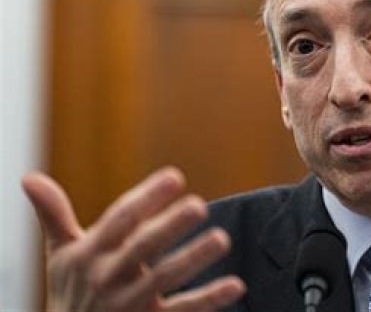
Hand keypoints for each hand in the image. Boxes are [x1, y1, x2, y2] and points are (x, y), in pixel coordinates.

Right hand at [22, 167, 244, 311]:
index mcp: (90, 254)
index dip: (147, 197)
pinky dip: (209, 299)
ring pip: (164, 280)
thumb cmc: (72, 290)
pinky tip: (236, 285)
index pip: (120, 220)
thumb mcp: (60, 254)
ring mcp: (130, 304)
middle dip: (169, 227)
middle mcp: (109, 278)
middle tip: (199, 206)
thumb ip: (53, 215)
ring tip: (221, 239)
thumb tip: (29, 177)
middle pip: (141, 248)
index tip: (175, 177)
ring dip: (193, 259)